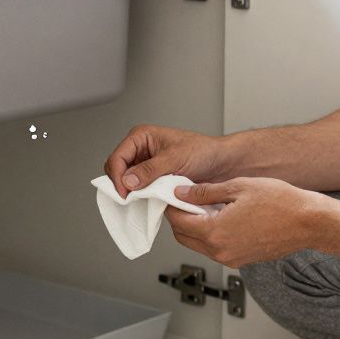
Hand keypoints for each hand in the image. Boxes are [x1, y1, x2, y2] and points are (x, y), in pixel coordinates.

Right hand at [103, 124, 230, 198]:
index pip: (117, 157)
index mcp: (141, 137)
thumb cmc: (203, 152)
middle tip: (130, 199)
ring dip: (133, 192)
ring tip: (142, 199)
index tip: (124, 194)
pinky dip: (142, 197)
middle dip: (122, 184)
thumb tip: (128, 181)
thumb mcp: (175, 158)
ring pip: (127, 182)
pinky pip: (140, 190)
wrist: (222, 164)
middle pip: (118, 170)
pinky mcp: (154, 180)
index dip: (117, 177)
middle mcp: (141, 150)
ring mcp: (147, 166)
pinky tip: (149, 201)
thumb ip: (150, 170)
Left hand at [164, 177, 327, 268]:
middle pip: (184, 237)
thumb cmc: (281, 203)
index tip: (173, 194)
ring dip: (196, 227)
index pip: (178, 222)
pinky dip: (212, 234)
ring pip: (200, 244)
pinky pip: (217, 249)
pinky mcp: (242, 260)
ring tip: (208, 206)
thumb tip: (182, 194)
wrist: (309, 222)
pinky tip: (223, 217)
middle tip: (187, 199)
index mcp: (215, 233)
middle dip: (180, 218)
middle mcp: (220, 251)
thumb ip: (205, 192)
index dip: (172, 206)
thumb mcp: (238, 187)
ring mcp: (232, 259)